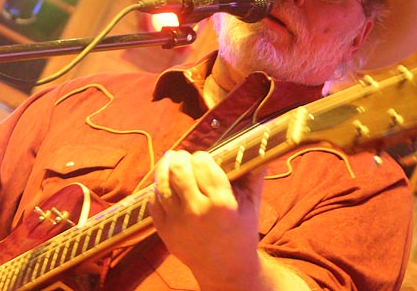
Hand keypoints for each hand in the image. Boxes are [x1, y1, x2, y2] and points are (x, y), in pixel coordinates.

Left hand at [149, 150, 266, 289]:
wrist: (226, 270)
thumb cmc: (242, 233)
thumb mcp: (253, 204)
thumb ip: (254, 173)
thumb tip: (262, 146)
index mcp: (221, 203)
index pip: (203, 164)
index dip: (202, 156)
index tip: (204, 157)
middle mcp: (196, 212)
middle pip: (179, 170)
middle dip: (181, 158)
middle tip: (183, 156)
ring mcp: (177, 223)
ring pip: (162, 183)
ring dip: (165, 168)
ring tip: (170, 162)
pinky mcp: (164, 232)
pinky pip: (154, 202)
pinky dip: (157, 189)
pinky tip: (164, 184)